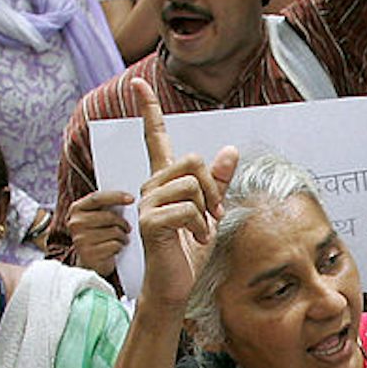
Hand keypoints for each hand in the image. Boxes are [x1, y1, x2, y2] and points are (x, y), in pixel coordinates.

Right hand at [67, 188, 133, 277]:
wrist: (91, 261)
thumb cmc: (99, 233)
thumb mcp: (98, 217)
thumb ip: (106, 206)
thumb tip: (129, 198)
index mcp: (76, 209)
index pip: (97, 198)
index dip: (116, 196)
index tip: (132, 199)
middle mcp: (75, 223)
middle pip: (108, 216)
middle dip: (123, 222)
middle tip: (128, 228)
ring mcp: (80, 239)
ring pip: (114, 231)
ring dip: (123, 236)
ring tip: (122, 239)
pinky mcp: (89, 254)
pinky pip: (114, 245)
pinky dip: (120, 247)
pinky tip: (116, 248)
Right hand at [133, 77, 237, 307]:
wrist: (176, 284)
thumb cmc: (189, 250)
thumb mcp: (211, 211)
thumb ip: (219, 181)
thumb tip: (230, 150)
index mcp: (165, 181)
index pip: (155, 139)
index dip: (147, 110)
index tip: (137, 83)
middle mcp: (151, 186)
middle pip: (192, 160)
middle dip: (213, 188)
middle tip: (212, 214)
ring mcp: (147, 202)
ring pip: (192, 183)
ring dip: (207, 209)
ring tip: (200, 229)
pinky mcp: (149, 220)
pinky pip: (188, 208)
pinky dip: (199, 226)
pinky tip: (192, 239)